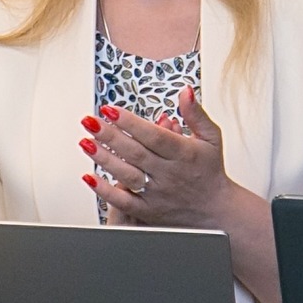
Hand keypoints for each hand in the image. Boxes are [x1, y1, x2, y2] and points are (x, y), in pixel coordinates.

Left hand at [80, 87, 248, 228]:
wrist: (217, 212)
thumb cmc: (210, 171)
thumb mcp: (212, 138)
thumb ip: (196, 114)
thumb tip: (185, 91)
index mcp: (184, 153)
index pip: (154, 135)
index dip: (130, 122)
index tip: (110, 110)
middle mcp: (169, 174)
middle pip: (136, 153)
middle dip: (110, 136)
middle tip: (89, 121)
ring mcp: (158, 193)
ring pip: (127, 175)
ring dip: (104, 159)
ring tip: (85, 143)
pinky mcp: (148, 211)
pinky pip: (124, 201)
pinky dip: (105, 190)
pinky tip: (89, 176)